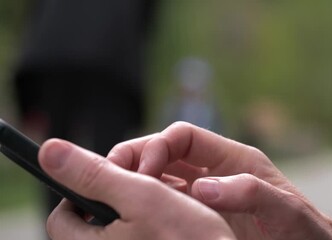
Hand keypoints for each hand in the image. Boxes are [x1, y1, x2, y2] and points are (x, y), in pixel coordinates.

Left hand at [38, 139, 235, 239]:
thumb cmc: (190, 238)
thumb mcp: (141, 195)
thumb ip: (94, 173)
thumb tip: (49, 151)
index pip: (62, 217)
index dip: (85, 189)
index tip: (112, 179)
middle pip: (92, 223)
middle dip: (118, 197)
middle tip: (148, 187)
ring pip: (119, 227)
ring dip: (139, 207)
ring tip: (169, 202)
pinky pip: (140, 236)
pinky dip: (152, 223)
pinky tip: (175, 219)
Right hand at [107, 122, 331, 239]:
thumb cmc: (303, 229)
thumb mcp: (284, 209)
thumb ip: (250, 193)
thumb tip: (204, 189)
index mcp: (231, 159)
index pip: (183, 136)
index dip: (157, 145)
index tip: (143, 169)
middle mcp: (212, 172)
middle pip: (163, 152)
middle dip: (135, 158)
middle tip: (113, 176)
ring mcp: (202, 195)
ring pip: (158, 178)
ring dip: (135, 182)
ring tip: (114, 197)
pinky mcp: (198, 217)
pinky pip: (165, 204)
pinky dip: (146, 205)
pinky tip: (133, 215)